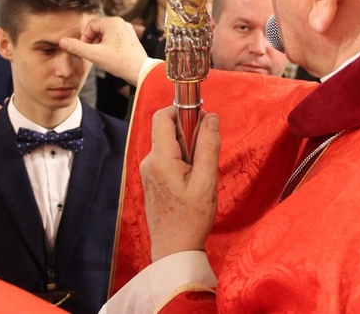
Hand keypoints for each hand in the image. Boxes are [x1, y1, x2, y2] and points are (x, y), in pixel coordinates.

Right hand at [59, 17, 147, 85]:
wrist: (141, 72)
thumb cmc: (120, 62)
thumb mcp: (94, 55)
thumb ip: (77, 47)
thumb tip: (62, 41)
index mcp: (113, 22)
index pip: (91, 26)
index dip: (84, 38)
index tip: (85, 50)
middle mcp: (122, 23)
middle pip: (98, 29)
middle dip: (93, 42)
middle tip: (93, 55)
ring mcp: (128, 30)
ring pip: (106, 35)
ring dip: (100, 45)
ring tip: (102, 57)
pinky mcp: (131, 38)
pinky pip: (115, 39)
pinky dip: (109, 46)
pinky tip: (111, 57)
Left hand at [140, 106, 219, 261]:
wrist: (174, 249)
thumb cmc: (191, 219)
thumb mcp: (207, 181)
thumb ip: (208, 146)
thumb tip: (211, 117)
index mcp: (160, 159)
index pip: (162, 116)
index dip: (182, 111)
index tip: (201, 120)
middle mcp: (149, 161)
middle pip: (166, 129)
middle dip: (188, 132)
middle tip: (206, 151)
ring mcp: (148, 171)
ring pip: (168, 143)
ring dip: (187, 148)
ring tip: (200, 172)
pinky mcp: (152, 179)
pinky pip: (167, 157)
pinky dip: (182, 160)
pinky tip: (192, 180)